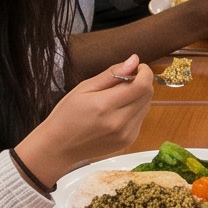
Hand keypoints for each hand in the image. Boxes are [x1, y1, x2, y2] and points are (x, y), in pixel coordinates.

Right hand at [17, 55, 154, 175]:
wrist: (60, 147)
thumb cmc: (66, 115)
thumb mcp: (84, 88)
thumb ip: (111, 74)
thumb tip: (134, 60)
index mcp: (106, 105)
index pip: (142, 85)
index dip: (145, 72)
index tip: (137, 67)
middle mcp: (119, 122)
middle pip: (148, 95)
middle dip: (142, 82)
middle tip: (125, 80)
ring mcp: (125, 134)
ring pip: (146, 106)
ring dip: (138, 96)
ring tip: (118, 97)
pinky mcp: (128, 141)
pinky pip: (140, 118)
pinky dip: (134, 110)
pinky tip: (117, 111)